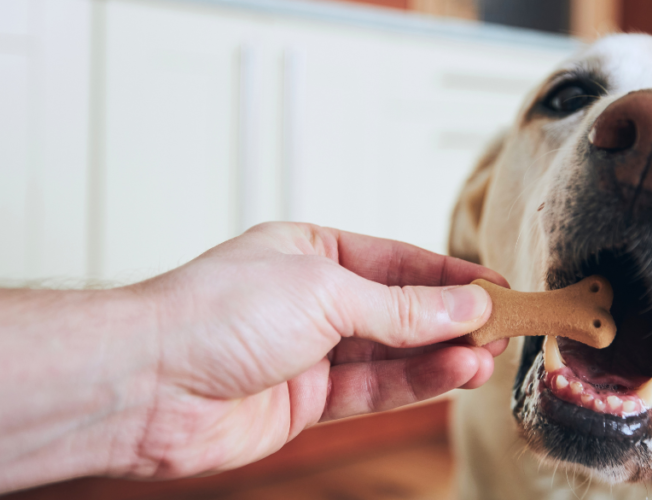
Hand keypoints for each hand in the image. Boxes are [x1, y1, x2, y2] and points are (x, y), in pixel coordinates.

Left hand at [126, 222, 507, 478]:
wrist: (146, 384)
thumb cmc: (213, 314)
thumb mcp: (325, 292)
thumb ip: (402, 306)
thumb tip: (464, 304)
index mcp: (312, 251)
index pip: (399, 262)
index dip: (452, 276)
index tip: (498, 288)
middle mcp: (313, 299)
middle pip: (401, 308)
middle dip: (453, 318)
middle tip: (504, 327)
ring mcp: (310, 352)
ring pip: (393, 352)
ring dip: (442, 354)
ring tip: (487, 355)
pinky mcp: (306, 401)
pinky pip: (374, 388)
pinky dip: (416, 383)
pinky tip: (452, 373)